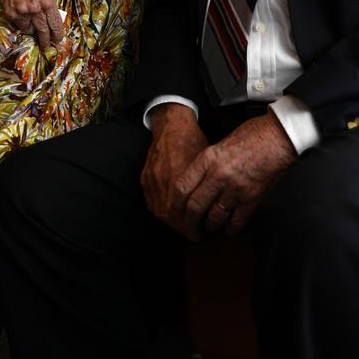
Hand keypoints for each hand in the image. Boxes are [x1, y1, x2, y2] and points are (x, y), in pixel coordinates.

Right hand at [0, 0, 63, 50]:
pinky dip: (21, 23)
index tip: (58, 40)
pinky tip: (21, 15)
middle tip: (47, 48)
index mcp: (47, 2)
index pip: (55, 24)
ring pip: (30, 29)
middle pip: (43, 31)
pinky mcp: (11, 14)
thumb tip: (52, 22)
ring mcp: (22, 12)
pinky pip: (19, 25)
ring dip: (31, 29)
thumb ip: (49, 7)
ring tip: (30, 21)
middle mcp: (36, 9)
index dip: (57, 34)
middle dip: (46, 41)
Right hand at [141, 104, 208, 238]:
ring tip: (183, 227)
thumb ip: (205, 183)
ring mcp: (152, 179)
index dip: (190, 226)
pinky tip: (170, 215)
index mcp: (180, 176)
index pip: (182, 211)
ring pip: (158, 210)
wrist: (171, 124)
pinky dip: (160, 211)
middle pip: (169, 215)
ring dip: (171, 222)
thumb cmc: (192, 140)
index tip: (198, 234)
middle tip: (193, 234)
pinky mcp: (145, 177)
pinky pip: (150, 201)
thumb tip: (213, 204)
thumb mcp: (205, 161)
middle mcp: (163, 179)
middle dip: (181, 228)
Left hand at [173, 111, 295, 238]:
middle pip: (195, 207)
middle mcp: (219, 175)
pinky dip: (232, 228)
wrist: (278, 137)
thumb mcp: (220, 143)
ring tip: (209, 227)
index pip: (182, 188)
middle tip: (189, 227)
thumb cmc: (252, 135)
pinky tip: (229, 229)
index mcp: (208, 159)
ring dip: (210, 225)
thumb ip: (207, 164)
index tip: (174, 212)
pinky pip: (237, 220)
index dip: (175, 205)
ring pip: (215, 216)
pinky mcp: (252, 197)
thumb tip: (198, 181)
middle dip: (189, 222)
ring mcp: (236, 188)